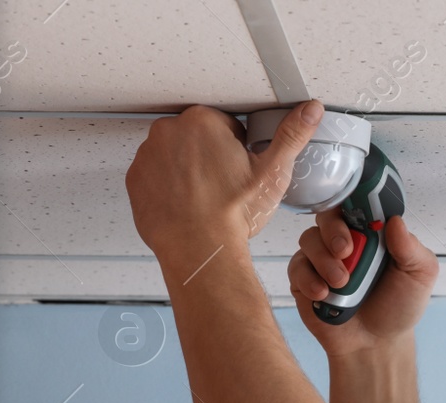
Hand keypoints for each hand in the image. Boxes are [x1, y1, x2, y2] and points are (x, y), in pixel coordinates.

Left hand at [125, 99, 326, 260]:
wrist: (200, 248)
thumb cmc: (233, 213)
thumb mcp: (272, 172)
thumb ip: (292, 135)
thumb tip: (310, 110)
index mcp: (204, 121)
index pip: (225, 125)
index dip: (238, 149)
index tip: (240, 170)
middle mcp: (169, 130)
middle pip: (197, 137)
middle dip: (211, 156)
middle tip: (225, 185)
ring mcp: (148, 154)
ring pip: (175, 155)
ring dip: (188, 169)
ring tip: (206, 196)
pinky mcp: (135, 178)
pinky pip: (155, 174)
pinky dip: (168, 186)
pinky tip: (187, 203)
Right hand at [287, 212, 438, 356]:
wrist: (376, 344)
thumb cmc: (398, 307)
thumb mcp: (419, 276)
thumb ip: (411, 248)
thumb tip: (396, 221)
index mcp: (372, 233)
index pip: (357, 204)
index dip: (352, 201)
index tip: (355, 213)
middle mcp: (344, 240)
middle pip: (327, 216)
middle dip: (333, 231)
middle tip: (346, 251)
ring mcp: (322, 258)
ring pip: (309, 239)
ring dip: (323, 259)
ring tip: (341, 283)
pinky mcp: (304, 279)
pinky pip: (296, 267)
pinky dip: (309, 279)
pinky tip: (324, 294)